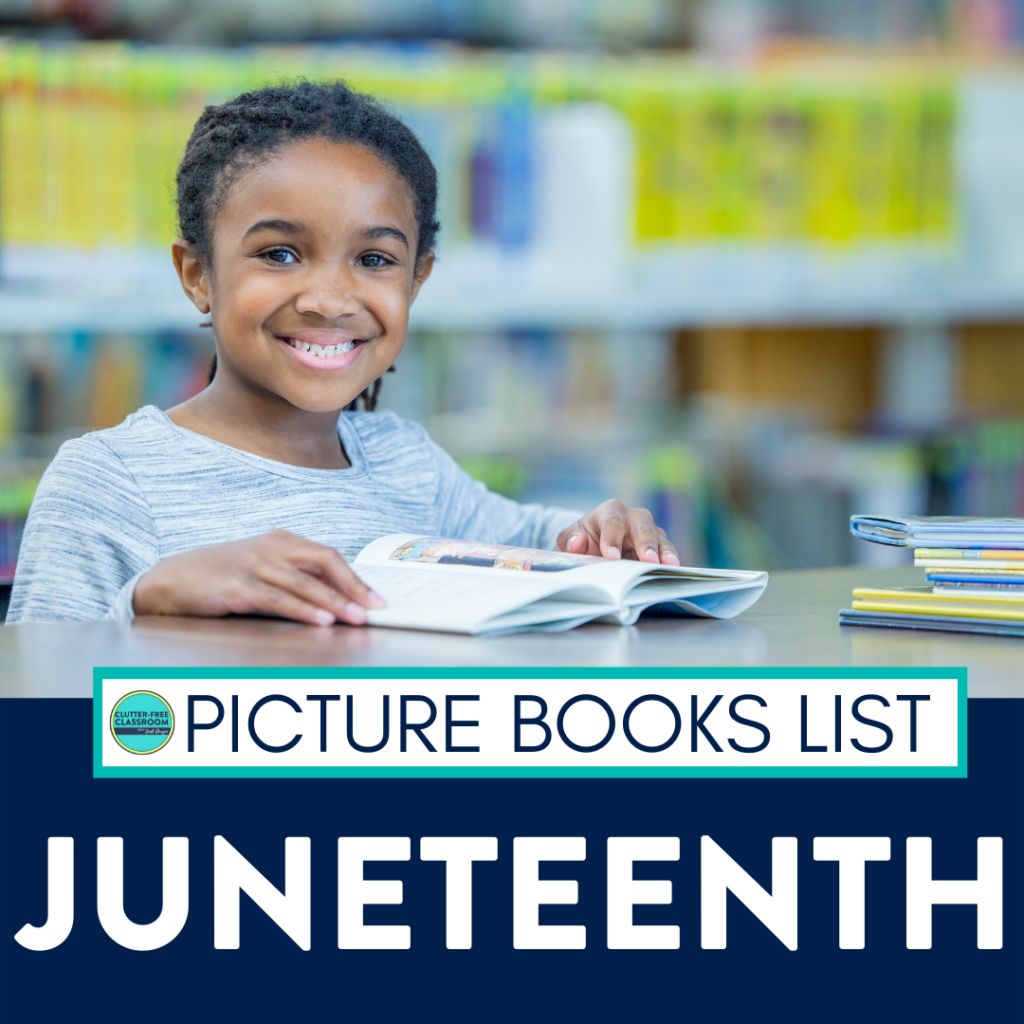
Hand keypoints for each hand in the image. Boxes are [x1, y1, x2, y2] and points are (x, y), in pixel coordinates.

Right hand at [132, 529, 384, 624]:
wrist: (171, 581)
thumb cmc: (222, 577)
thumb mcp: (263, 569)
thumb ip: (296, 578)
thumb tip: (337, 598)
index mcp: (282, 541)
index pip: (329, 555)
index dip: (355, 577)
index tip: (377, 598)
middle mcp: (271, 548)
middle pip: (324, 562)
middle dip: (354, 586)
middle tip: (375, 608)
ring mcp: (253, 565)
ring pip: (304, 583)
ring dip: (334, 601)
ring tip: (355, 617)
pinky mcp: (237, 586)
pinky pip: (277, 599)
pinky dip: (303, 610)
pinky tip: (320, 620)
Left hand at [557, 500, 679, 564]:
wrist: (595, 545)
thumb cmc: (584, 540)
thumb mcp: (569, 539)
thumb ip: (569, 540)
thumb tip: (577, 542)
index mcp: (609, 511)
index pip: (612, 522)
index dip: (612, 539)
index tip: (611, 556)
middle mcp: (632, 517)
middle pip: (642, 525)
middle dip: (645, 542)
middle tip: (648, 560)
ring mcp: (648, 531)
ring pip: (659, 536)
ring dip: (663, 551)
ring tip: (668, 565)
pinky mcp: (658, 545)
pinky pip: (667, 550)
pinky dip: (670, 559)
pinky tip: (674, 569)